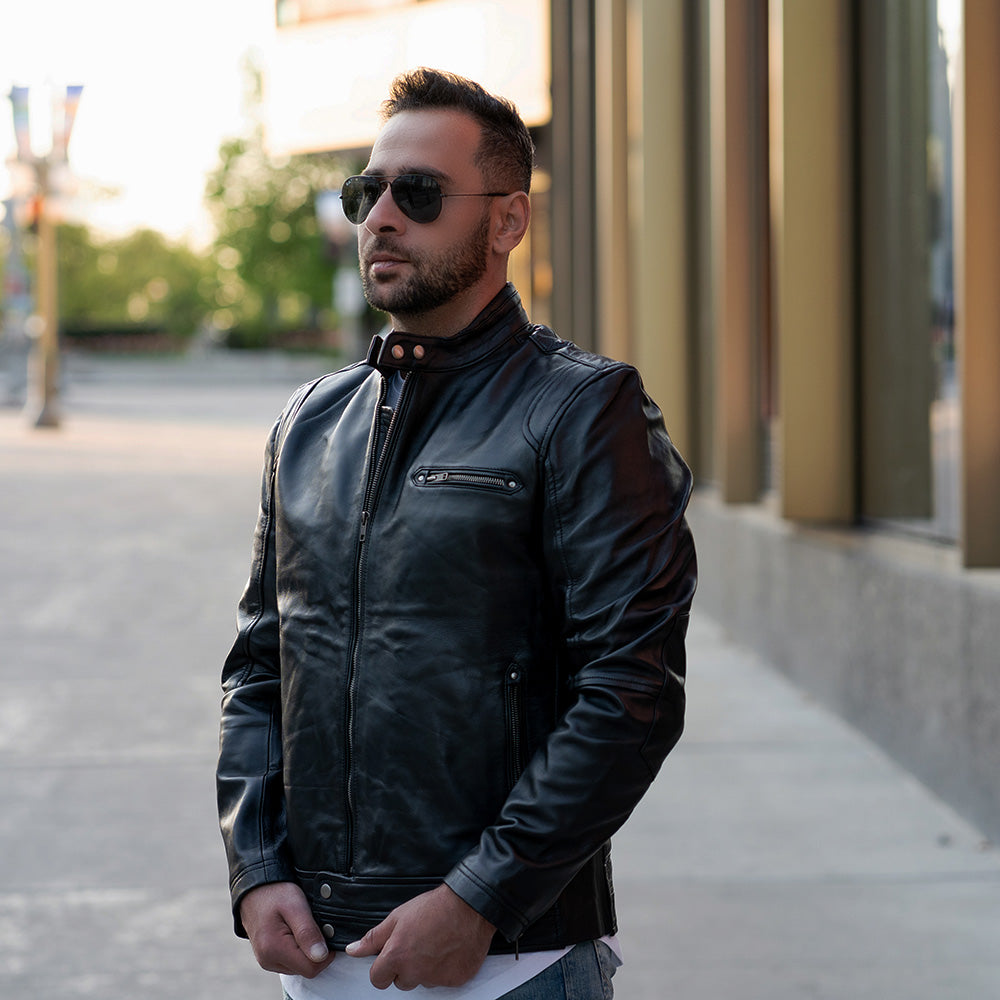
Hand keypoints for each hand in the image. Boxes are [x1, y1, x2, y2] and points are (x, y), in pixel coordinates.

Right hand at [240, 882, 334, 977]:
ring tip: (301, 926)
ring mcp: (267, 961)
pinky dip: (298, 950)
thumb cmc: (275, 894)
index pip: (310, 968)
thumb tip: (321, 956)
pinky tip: (295, 932)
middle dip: (315, 951)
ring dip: (306, 950)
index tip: (327, 933)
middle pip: (305, 969)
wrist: (254, 890)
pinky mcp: (268, 959)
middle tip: (313, 925)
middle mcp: (268, 960)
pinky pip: (291, 962)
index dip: (326, 954)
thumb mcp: (295, 906)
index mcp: (274, 949)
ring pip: (299, 967)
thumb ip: (307, 932)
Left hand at [345, 884, 495, 989]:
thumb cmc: (434, 907)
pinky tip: (449, 949)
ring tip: (435, 943)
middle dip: (406, 967)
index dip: (383, 967)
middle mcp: (415, 972)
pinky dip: (445, 969)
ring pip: (422, 981)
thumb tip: (353, 950)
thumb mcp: (397, 917)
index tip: (392, 956)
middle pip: (401, 981)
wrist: (469, 906)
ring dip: (425, 968)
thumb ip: (373, 938)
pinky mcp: (454, 980)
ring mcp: (436, 978)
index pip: (377, 979)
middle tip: (418, 943)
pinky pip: (443, 981)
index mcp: (397, 956)